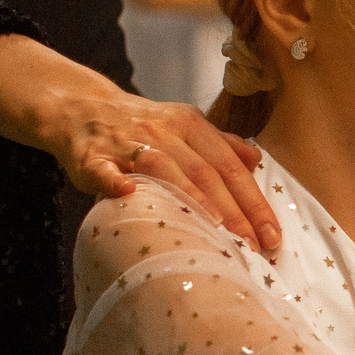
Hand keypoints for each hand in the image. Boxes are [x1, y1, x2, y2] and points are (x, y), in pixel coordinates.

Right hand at [0, 35, 280, 253]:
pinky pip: (102, 167)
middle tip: (256, 246)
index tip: (273, 234)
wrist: (81, 108)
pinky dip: (113, 178)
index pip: (229, 166)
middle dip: (234, 211)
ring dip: (191, 198)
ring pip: (163, 168)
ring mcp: (125, 141)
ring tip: (216, 229)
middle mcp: (162, 131)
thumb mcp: (184, 127)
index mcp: (190, 125)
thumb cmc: (141, 127)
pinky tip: (126, 191)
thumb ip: (220, 144)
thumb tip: (257, 159)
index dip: (253, 200)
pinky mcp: (90, 153)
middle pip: (205, 172)